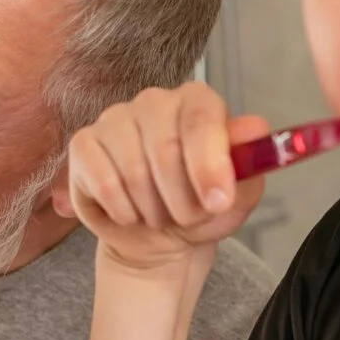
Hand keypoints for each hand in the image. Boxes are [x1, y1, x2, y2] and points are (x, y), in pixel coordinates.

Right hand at [65, 82, 267, 269]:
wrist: (161, 238)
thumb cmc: (200, 208)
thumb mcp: (237, 195)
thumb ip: (249, 162)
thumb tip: (254, 128)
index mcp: (197, 102)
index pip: (201, 119)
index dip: (209, 164)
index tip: (217, 202)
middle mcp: (154, 101)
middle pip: (165, 148)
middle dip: (181, 200)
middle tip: (187, 217)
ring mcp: (114, 119)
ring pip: (133, 171)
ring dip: (152, 210)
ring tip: (159, 215)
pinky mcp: (84, 144)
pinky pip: (103, 182)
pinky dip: (122, 210)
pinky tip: (130, 213)